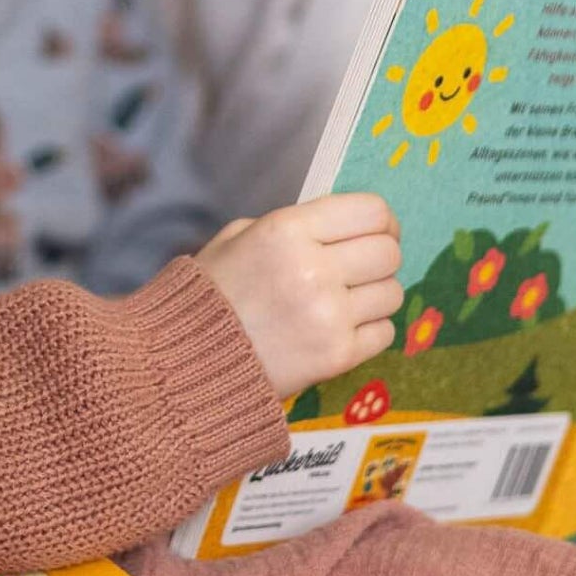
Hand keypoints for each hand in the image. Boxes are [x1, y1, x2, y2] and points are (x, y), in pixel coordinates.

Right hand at [195, 194, 403, 396]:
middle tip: (360, 269)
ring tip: (343, 302)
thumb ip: (291, 226)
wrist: (184, 363)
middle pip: (388, 252)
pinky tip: (338, 329)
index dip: (383, 221)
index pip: (372, 212)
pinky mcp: (337, 355)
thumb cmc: (208, 296)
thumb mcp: (237, 239)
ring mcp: (328, 315)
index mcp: (287, 231)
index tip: (378, 232)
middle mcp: (313, 269)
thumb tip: (343, 225)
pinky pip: (384, 332)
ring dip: (374, 296)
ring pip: (391, 293)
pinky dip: (368, 330)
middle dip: (379, 258)